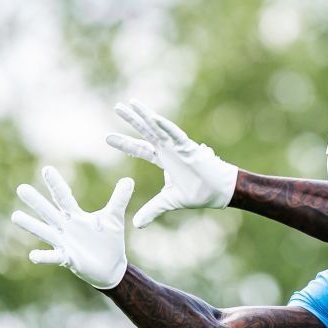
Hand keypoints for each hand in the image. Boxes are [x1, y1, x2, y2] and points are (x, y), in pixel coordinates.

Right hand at [12, 166, 134, 289]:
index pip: (63, 197)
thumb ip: (119, 200)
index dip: (56, 184)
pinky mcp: (67, 259)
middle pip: (49, 211)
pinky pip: (53, 257)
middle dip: (36, 201)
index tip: (46, 169)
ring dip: (31, 225)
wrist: (111, 267)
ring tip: (15, 216)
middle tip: (21, 188)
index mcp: (75, 216)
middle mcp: (65, 228)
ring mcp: (64, 243)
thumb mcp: (114, 218)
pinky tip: (33, 256)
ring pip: (45, 232)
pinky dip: (44, 257)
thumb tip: (129, 180)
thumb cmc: (109, 241)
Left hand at [107, 100, 238, 227]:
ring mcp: (178, 147)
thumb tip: (136, 225)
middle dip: (131, 120)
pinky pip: (175, 135)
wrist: (219, 192)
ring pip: (158, 127)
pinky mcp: (189, 148)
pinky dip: (165, 127)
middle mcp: (168, 149)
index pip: (140, 148)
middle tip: (116, 107)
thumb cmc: (198, 193)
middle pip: (146, 131)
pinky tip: (154, 117)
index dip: (125, 143)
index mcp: (164, 159)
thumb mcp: (168, 202)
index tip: (107, 138)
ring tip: (131, 103)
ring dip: (145, 115)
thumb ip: (152, 210)